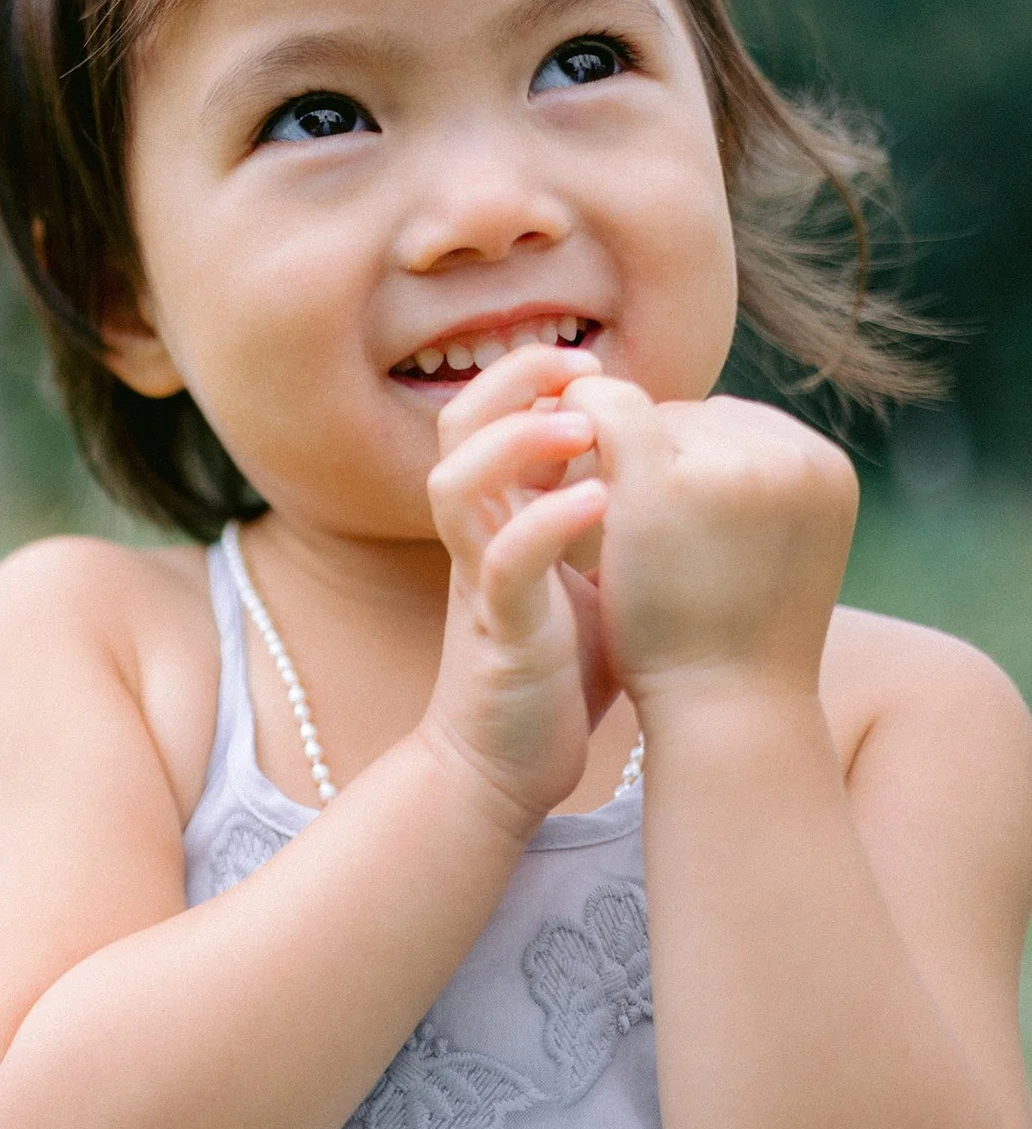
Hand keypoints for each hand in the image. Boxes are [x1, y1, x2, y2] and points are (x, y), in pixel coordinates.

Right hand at [421, 345, 616, 820]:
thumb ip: (605, 520)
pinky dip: (546, 524)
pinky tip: (599, 503)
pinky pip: (504, 565)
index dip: (533, 375)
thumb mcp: (584, 576)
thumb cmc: (553, 671)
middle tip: (581, 366)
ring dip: (518, 440)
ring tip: (584, 422)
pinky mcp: (496, 631)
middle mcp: (476, 537)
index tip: (596, 362)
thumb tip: (671, 468)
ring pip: (457, 484)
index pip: (490, 415)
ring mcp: (479, 581)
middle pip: (457, 426)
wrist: (505, 765)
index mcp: (497, 516)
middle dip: (512, 380)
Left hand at [556, 378, 856, 710]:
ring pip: (647, 417)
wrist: (720, 709)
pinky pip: (604, 409)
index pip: (731, 425)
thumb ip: (743, 485)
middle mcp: (791, 455)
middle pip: (689, 418)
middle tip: (632, 528)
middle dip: (649, 462)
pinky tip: (549, 470)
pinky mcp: (660, 481)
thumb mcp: (765, 547)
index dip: (679, 464)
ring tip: (610, 527)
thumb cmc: (732, 638)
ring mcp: (729, 465)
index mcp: (827, 467)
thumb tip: (679, 433)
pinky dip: (576, 426)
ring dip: (618, 461)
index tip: (655, 513)